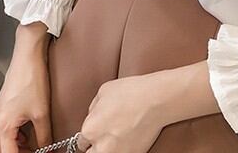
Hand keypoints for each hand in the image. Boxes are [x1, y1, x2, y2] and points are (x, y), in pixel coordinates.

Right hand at [0, 22, 52, 152]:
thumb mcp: (42, 111)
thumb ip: (44, 135)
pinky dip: (16, 134)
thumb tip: (48, 148)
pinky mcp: (5, 104)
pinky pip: (6, 127)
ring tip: (34, 145)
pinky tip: (29, 131)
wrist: (28, 55)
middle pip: (1, 149)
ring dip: (16, 145)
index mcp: (3, 125)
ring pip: (3, 139)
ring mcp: (0, 112)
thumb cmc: (31, 77)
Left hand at [79, 60, 220, 152]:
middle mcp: (101, 146)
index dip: (90, 134)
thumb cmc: (132, 91)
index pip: (81, 142)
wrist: (157, 99)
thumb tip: (93, 116)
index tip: (97, 131)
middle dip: (95, 145)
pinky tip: (129, 137)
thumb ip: (93, 108)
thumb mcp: (104, 91)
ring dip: (108, 148)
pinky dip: (124, 148)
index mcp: (90, 129)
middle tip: (105, 135)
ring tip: (117, 137)